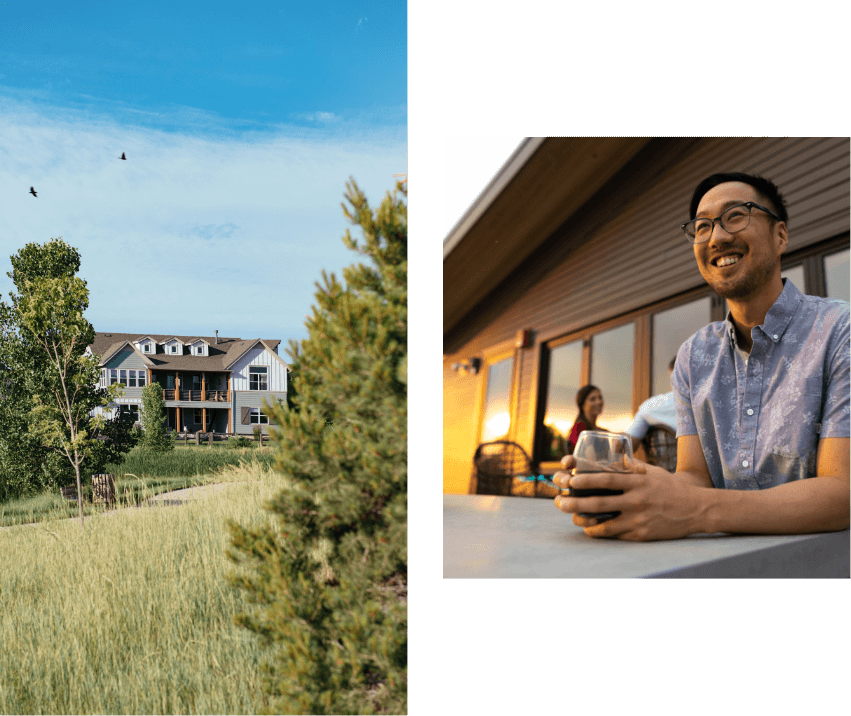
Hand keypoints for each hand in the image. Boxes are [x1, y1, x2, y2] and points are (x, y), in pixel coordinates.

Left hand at [553, 454, 705, 540]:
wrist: (695, 509)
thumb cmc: (669, 487)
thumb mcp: (651, 472)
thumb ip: (631, 466)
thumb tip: (614, 453)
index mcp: (637, 482)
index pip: (607, 479)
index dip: (586, 480)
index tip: (570, 480)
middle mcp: (636, 500)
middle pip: (600, 503)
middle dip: (576, 503)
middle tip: (559, 502)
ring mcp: (638, 518)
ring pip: (604, 522)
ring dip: (584, 521)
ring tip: (572, 517)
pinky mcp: (641, 534)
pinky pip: (615, 534)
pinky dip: (599, 532)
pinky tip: (590, 529)